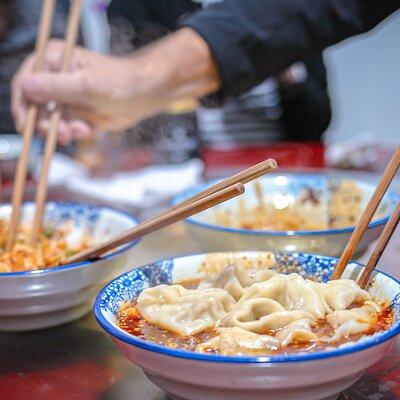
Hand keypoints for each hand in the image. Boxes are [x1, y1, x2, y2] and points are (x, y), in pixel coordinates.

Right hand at [12, 40, 167, 143]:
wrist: (145, 95)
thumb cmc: (120, 84)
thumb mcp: (86, 86)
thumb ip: (55, 88)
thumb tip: (25, 87)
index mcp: (53, 59)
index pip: (25, 83)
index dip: (23, 106)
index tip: (26, 126)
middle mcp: (55, 76)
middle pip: (36, 106)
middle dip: (47, 123)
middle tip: (61, 134)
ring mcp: (66, 96)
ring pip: (52, 121)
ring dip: (63, 130)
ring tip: (80, 132)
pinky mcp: (77, 112)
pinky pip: (68, 127)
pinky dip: (76, 132)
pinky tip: (89, 131)